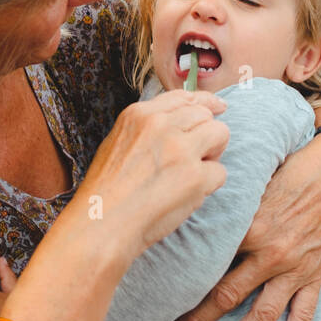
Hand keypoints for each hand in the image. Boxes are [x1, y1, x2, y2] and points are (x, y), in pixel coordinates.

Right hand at [75, 88, 230, 261]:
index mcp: (138, 114)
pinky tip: (187, 195)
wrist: (100, 224)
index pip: (183, 96)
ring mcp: (180, 149)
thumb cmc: (107, 191)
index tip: (217, 107)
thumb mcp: (118, 142)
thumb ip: (148, 128)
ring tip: (192, 174)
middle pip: (205, 115)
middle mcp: (160, 126)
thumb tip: (185, 120)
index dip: (205, 102)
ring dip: (213, 155)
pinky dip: (209, 186)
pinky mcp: (195, 177)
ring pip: (220, 134)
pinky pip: (220, 172)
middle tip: (195, 158)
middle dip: (207, 135)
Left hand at [168, 86, 320, 320]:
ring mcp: (294, 268)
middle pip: (227, 295)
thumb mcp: (253, 183)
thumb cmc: (289, 168)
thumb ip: (229, 207)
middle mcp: (270, 253)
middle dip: (198, 320)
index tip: (163, 296)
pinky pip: (304, 312)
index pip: (211, 262)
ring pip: (262, 314)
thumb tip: (193, 214)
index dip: (185, 281)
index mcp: (250, 227)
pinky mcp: (315, 274)